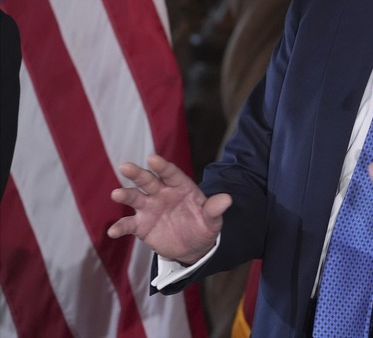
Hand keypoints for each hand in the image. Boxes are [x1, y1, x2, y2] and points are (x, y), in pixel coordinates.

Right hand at [107, 155, 230, 264]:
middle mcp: (162, 193)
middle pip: (148, 180)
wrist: (193, 246)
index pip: (171, 173)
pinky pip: (129, 225)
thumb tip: (227, 199)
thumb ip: (215, 209)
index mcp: (180, 186)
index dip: (162, 166)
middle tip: (125, 166)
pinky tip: (113, 231)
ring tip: (117, 194)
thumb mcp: (212, 219)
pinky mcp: (141, 225)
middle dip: (137, 174)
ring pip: (135, 198)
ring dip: (126, 195)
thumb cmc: (203, 225)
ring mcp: (150, 208)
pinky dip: (120, 227)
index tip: (152, 159)